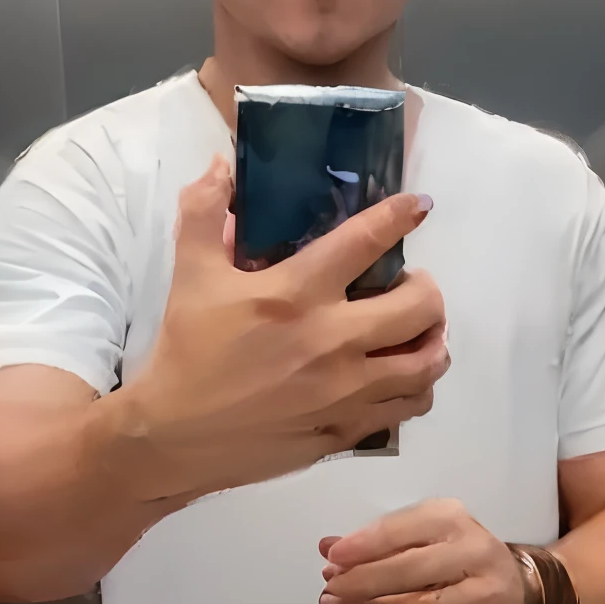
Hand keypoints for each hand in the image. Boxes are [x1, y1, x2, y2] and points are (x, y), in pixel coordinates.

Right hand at [119, 156, 448, 498]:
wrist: (172, 437)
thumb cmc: (185, 352)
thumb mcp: (190, 276)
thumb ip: (205, 214)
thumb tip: (221, 166)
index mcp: (296, 294)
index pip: (365, 243)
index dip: (399, 216)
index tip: (419, 206)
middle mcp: (332, 341)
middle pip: (420, 307)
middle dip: (426, 289)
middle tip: (410, 287)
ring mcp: (345, 392)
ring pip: (426, 364)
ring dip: (432, 341)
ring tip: (418, 333)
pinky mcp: (345, 430)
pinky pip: (406, 408)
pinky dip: (416, 388)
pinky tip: (401, 377)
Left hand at [318, 499, 525, 603]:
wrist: (520, 589)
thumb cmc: (460, 553)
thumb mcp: (425, 531)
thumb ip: (379, 539)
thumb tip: (330, 550)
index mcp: (454, 521)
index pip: (400, 532)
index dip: (361, 547)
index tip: (332, 559)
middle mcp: (474, 555)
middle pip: (405, 574)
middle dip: (358, 587)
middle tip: (329, 596)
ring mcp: (484, 598)